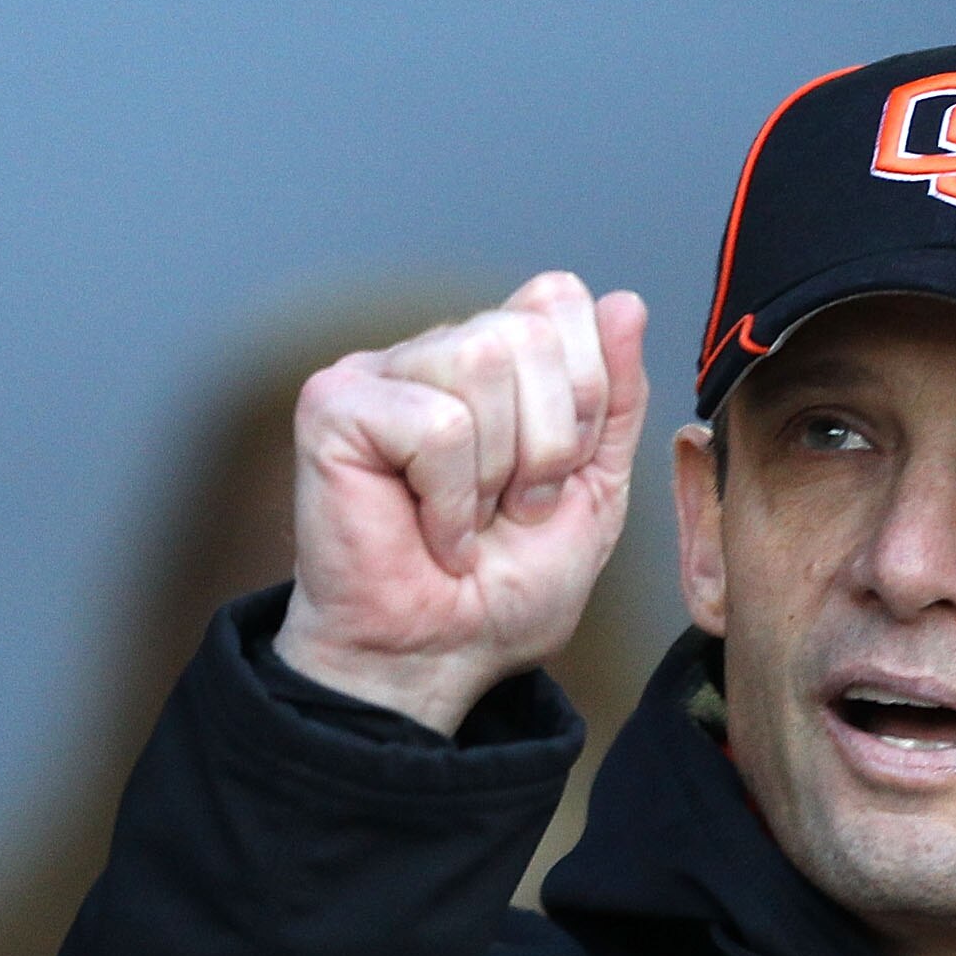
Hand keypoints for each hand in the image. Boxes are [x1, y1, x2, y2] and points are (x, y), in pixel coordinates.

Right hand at [273, 272, 647, 733]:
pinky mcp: (332, 406)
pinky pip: (436, 423)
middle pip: (526, 331)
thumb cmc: (504, 588)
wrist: (442, 657)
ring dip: (496, 471)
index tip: (559, 475)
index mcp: (496, 361)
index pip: (558, 298)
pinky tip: (430, 532)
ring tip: (469, 521)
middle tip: (512, 509)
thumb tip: (623, 302)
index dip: (584, 390)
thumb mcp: (596, 490)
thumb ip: (615, 400)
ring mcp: (378, 373)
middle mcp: (434, 352)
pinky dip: (450, 498)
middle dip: (547, 443)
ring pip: (481, 362)